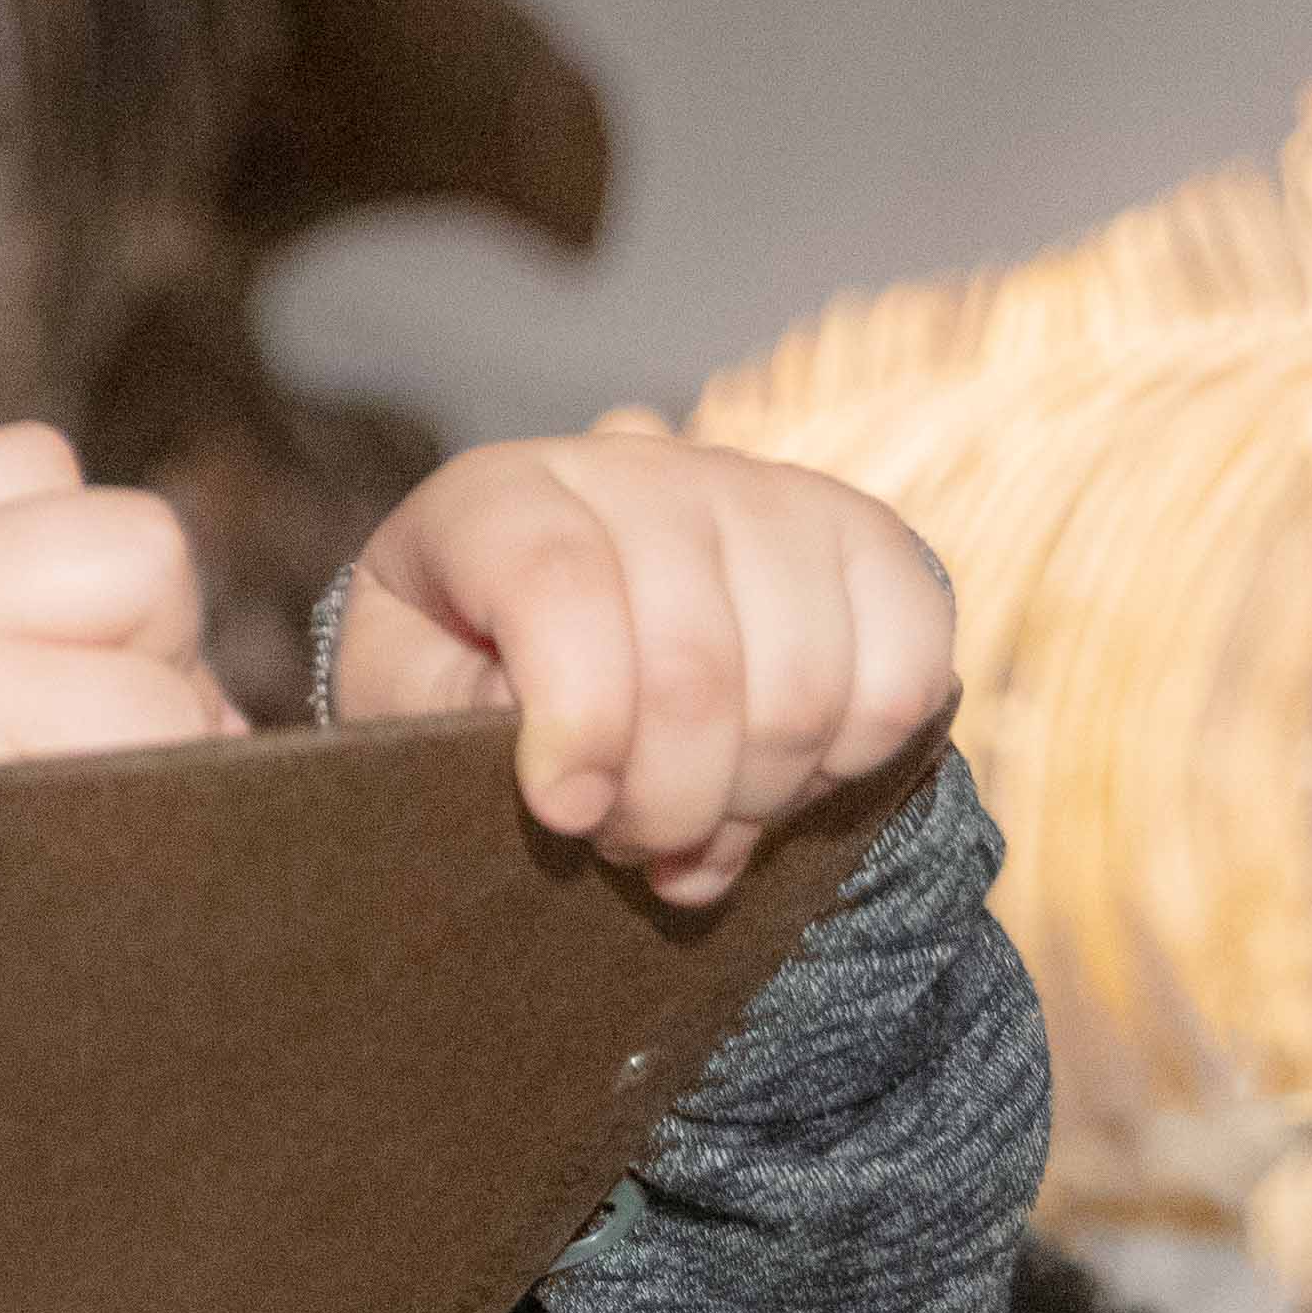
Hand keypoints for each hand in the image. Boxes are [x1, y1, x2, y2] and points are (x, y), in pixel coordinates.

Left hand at [325, 422, 955, 905]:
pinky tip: (774, 779)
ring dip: (749, 803)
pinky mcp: (868, 543)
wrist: (569, 639)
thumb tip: (572, 769)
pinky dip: (846, 768)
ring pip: (803, 690)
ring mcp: (766, 494)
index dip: (578, 721)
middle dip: (663, 801)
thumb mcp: (410, 698)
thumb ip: (453, 718)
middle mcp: (641, 470)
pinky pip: (901, 682)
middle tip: (623, 842)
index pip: (558, 582)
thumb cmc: (466, 678)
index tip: (566, 812)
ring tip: (689, 825)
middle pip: (694, 662)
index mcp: (500, 497)